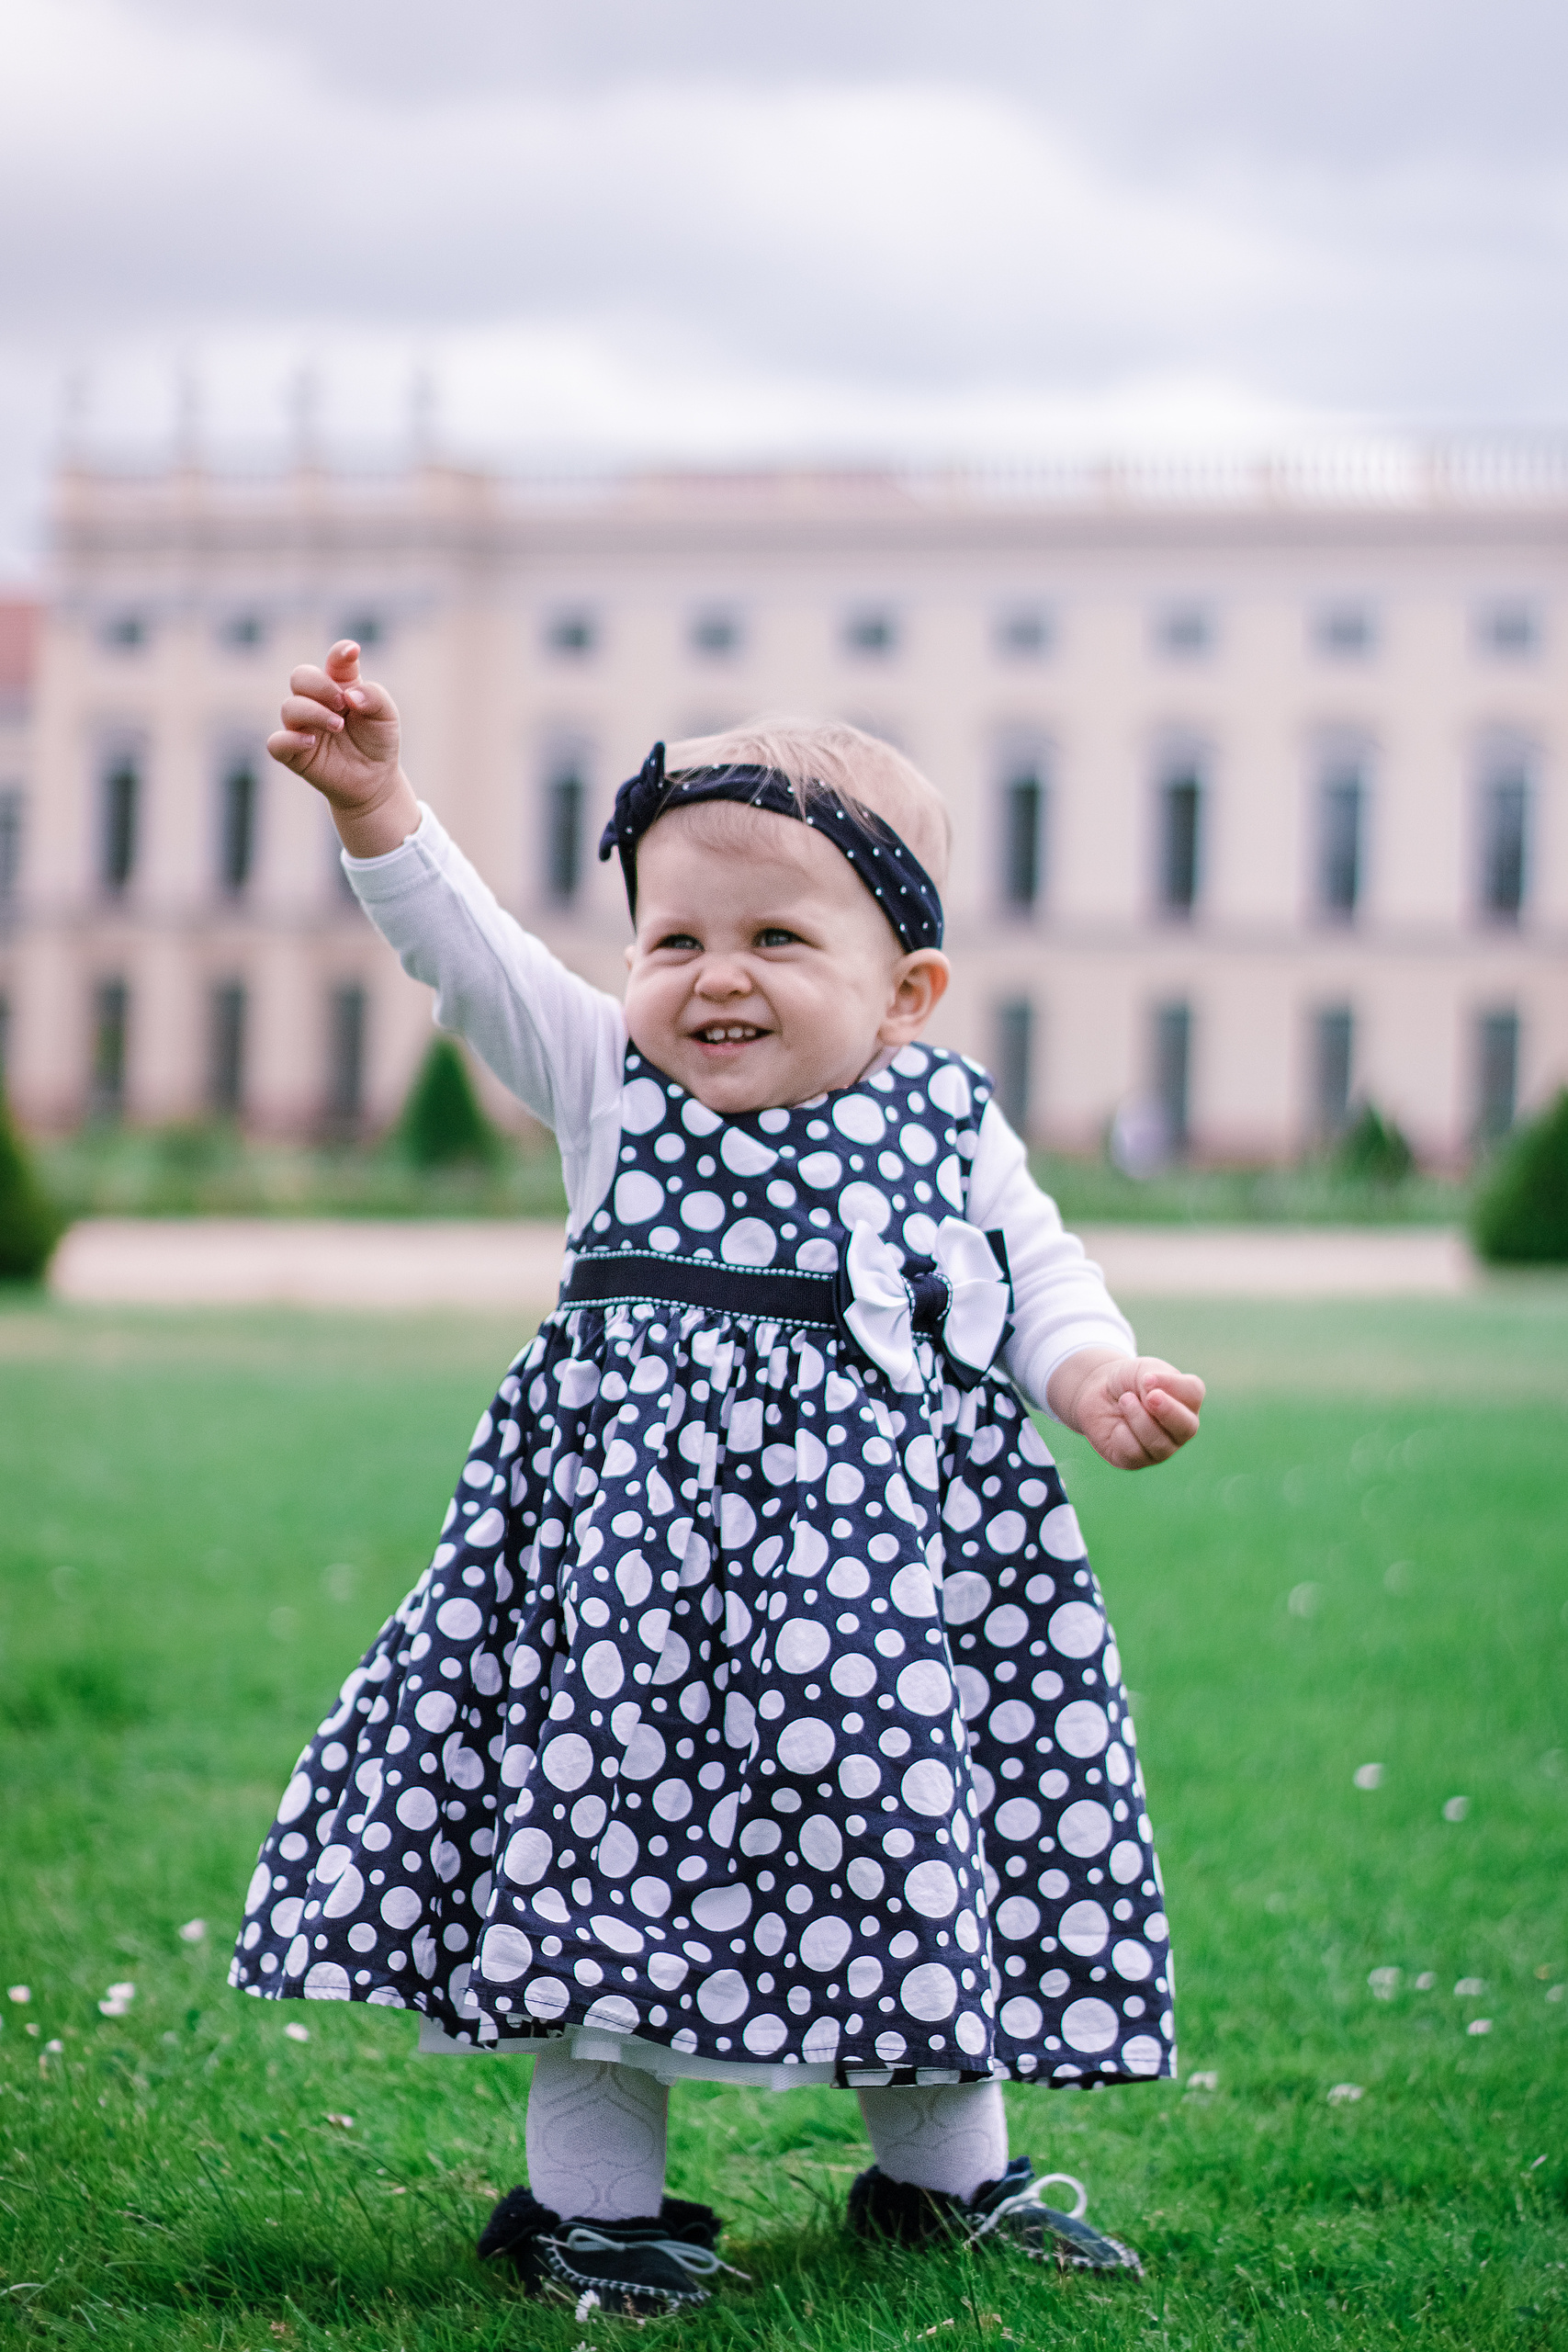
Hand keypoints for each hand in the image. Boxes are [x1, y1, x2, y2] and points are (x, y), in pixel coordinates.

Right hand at [267, 640, 418, 855]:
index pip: (335, 661)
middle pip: (301, 676)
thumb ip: (375, 697)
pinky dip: (290, 740)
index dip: (340, 653)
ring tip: (338, 727)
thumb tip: (351, 695)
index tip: (352, 652)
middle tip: (342, 704)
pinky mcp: (294, 754)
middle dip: (320, 686)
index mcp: (341, 686)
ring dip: (314, 713)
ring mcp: (302, 726)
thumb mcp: (387, 717)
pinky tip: (311, 742)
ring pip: (289, 707)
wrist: (375, 781)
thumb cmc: (377, 743)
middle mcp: (317, 701)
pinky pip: (276, 742)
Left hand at [1047, 1350, 1204, 1470]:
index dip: (1172, 1384)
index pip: (1193, 1393)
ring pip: (1159, 1443)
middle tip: (1150, 1396)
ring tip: (1124, 1400)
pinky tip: (1117, 1425)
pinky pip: (1135, 1453)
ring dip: (1138, 1418)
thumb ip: (1158, 1382)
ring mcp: (1162, 1448)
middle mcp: (1180, 1428)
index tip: (1147, 1377)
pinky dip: (1121, 1433)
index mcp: (1187, 1401)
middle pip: (1188, 1427)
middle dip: (1167, 1411)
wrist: (1097, 1392)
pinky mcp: (1137, 1461)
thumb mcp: (1144, 1370)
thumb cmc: (1127, 1381)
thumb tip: (1154, 1397)